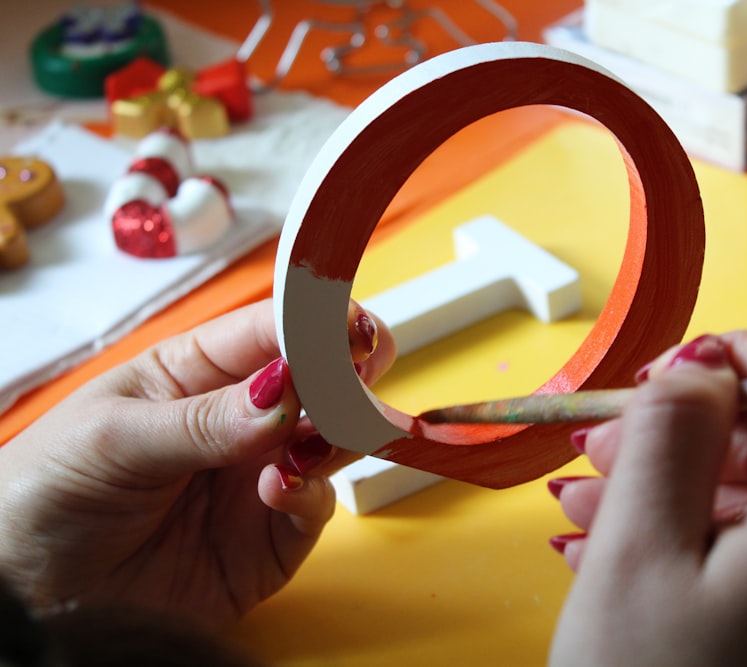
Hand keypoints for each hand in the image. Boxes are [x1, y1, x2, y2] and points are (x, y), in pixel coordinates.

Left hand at [0, 299, 394, 627]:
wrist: (27, 598)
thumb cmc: (44, 497)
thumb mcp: (112, 440)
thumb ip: (202, 420)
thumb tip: (284, 395)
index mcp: (194, 373)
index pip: (269, 331)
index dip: (314, 322)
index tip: (347, 327)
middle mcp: (236, 421)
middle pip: (318, 380)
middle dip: (347, 370)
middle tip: (358, 371)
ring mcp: (257, 477)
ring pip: (330, 439)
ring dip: (339, 431)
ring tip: (320, 434)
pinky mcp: (269, 538)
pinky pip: (315, 506)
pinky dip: (310, 494)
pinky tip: (278, 489)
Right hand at [548, 332, 746, 665]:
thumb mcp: (639, 552)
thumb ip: (672, 431)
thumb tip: (701, 365)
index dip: (737, 355)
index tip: (668, 369)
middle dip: (688, 434)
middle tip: (602, 449)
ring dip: (684, 490)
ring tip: (593, 510)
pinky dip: (714, 540)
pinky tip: (635, 552)